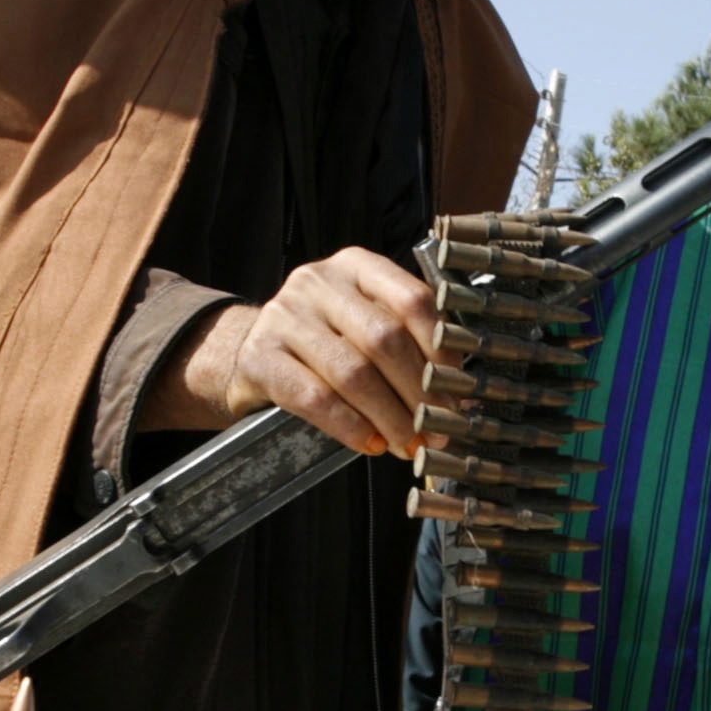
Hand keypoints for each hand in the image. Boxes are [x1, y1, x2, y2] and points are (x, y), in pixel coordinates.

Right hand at [154, 248, 440, 455]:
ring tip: (410, 444)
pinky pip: (315, 398)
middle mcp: (318, 282)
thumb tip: (459, 395)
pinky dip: (351, 427)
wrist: (251, 353)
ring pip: (352, 373)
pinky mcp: (260, 356)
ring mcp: (284, 316)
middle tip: (439, 429)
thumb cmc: (326, 342)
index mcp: (356, 266)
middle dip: (418, 392)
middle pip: (383, 339)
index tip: (459, 390)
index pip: (412, 300)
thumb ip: (408, 343)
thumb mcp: (364, 322)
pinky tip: (371, 444)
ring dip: (389, 417)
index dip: (442, 349)